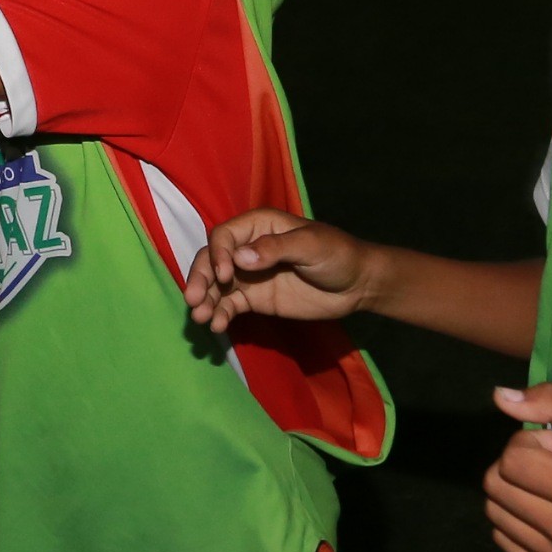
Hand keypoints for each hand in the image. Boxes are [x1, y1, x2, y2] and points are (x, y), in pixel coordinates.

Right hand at [181, 209, 376, 332]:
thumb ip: (276, 248)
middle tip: (194, 300)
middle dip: (201, 279)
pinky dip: (220, 314)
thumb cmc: (338, 254)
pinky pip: (229, 305)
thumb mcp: (311, 245)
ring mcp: (249, 275)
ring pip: (216, 285)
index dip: (218, 254)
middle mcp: (247, 248)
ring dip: (205, 299)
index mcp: (258, 226)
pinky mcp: (254, 298)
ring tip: (200, 318)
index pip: (224, 236)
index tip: (225, 276)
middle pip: (212, 260)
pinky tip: (217, 326)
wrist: (357, 285)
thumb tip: (240, 257)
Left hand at [482, 382, 551, 551]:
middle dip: (516, 464)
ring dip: (513, 490)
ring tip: (549, 488)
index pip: (513, 460)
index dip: (530, 442)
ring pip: (494, 512)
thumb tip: (499, 397)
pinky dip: (516, 518)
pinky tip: (547, 512)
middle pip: (496, 486)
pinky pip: (503, 538)